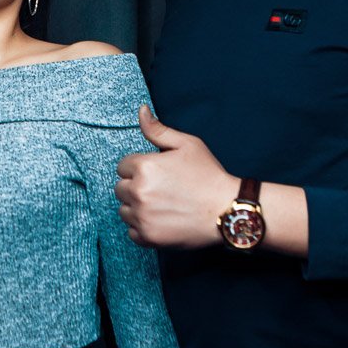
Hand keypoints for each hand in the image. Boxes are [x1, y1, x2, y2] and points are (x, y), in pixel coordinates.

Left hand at [116, 105, 238, 248]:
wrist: (227, 210)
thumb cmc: (209, 175)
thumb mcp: (187, 145)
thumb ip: (158, 130)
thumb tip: (141, 110)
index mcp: (144, 166)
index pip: (122, 166)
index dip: (139, 169)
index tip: (158, 174)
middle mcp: (138, 191)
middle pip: (120, 188)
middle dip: (136, 187)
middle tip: (162, 190)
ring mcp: (142, 216)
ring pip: (124, 210)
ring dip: (137, 208)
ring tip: (163, 205)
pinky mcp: (147, 237)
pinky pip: (132, 232)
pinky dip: (143, 228)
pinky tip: (163, 221)